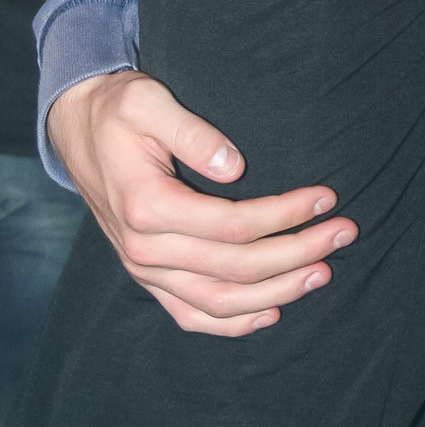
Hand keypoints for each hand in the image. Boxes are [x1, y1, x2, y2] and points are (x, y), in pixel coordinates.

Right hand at [46, 72, 358, 335]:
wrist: (78, 130)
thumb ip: (190, 131)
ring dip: (278, 292)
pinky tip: (272, 312)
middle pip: (235, 268)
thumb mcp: (147, 102)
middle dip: (298, 252)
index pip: (233, 224)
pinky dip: (233, 323)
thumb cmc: (119, 110)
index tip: (327, 198)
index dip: (286, 215)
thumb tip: (235, 166)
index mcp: (147, 206)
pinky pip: (191, 315)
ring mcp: (145, 271)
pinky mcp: (148, 278)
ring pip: (219, 302)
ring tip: (323, 273)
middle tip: (345, 233)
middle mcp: (143, 249)